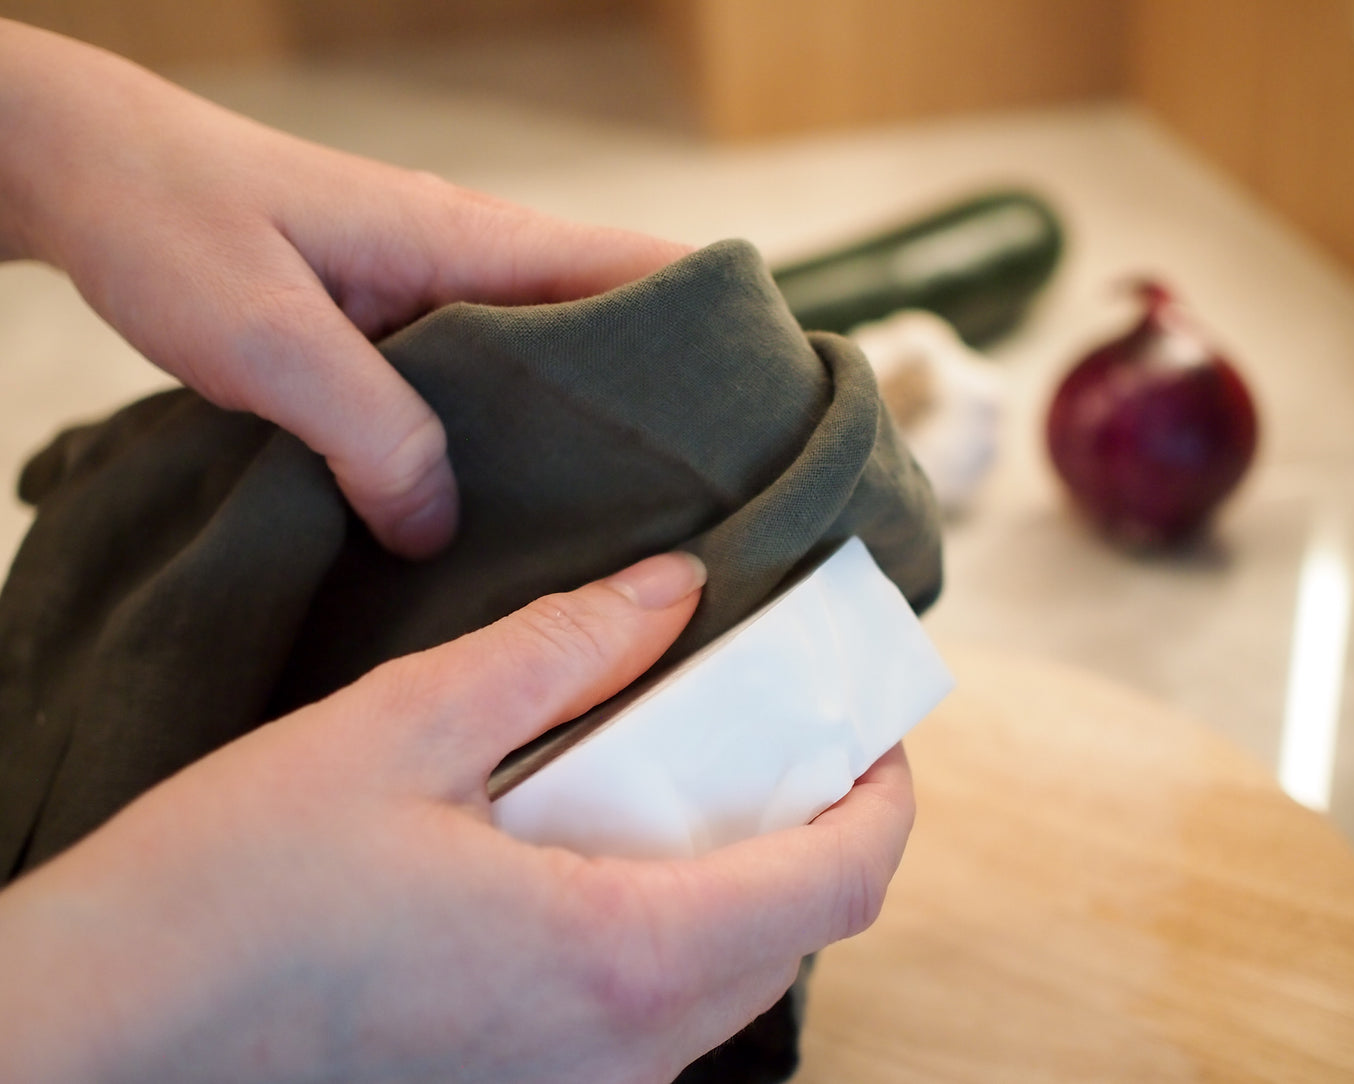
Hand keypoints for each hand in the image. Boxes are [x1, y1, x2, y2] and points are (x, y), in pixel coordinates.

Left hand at [0, 19, 687, 557]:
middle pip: (603, 332)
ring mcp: (429, 304)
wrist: (83, 175)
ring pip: (534, 374)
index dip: (708, 328)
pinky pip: (466, 397)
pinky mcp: (385, 340)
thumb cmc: (172, 219)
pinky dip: (491, 450)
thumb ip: (371, 430)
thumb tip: (436, 526)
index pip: (636, 267)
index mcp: (472, 240)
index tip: (759, 409)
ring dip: (568, 441)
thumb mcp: (269, 338)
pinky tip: (486, 520)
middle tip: (697, 506)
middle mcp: (469, 267)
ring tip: (608, 533)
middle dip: (652, 410)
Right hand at [0, 552, 914, 1083]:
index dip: (886, 796)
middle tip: (772, 730)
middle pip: (799, 933)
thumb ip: (560, 652)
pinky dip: (673, 923)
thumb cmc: (234, 894)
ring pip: (731, 977)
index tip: (873, 728)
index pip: (841, 884)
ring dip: (745, 874)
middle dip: (816, 826)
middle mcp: (619, 1053)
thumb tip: (670, 591)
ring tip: (685, 773)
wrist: (106, 1040)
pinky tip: (598, 850)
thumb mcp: (402, 732)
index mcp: (618, 957)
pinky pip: (654, 1013)